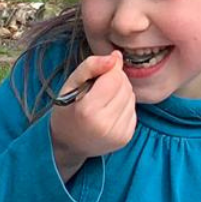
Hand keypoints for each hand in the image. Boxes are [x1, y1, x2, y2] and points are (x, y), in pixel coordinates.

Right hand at [49, 53, 135, 179]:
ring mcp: (117, 134)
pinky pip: (133, 110)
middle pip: (125, 86)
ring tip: (104, 100)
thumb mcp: (70, 84)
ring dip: (121, 93)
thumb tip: (116, 57)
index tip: (100, 73)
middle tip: (99, 88)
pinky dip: (124, 106)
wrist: (69, 144)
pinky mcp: (126, 138)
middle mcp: (105, 125)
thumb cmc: (67, 111)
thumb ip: (91, 66)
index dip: (109, 70)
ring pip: (132, 97)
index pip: (115, 77)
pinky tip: (110, 111)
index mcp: (88, 110)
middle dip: (115, 80)